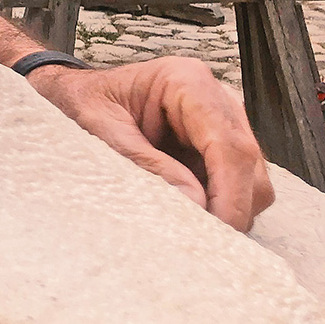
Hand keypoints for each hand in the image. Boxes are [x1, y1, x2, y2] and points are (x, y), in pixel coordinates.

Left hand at [27, 57, 273, 231]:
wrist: (73, 95)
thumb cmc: (83, 103)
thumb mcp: (100, 129)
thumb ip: (143, 163)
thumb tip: (194, 203)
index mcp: (187, 81)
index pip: (229, 143)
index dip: (231, 192)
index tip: (219, 231)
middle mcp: (215, 99)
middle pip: (249, 164)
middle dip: (232, 206)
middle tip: (199, 242)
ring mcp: (221, 124)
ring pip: (251, 179)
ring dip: (225, 208)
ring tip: (184, 227)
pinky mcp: (217, 148)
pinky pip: (234, 185)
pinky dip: (216, 206)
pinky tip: (184, 215)